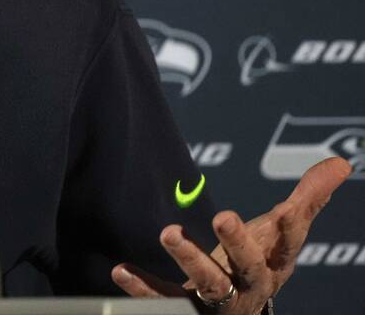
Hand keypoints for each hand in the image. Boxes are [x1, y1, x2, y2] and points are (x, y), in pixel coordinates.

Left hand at [111, 156, 351, 312]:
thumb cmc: (258, 263)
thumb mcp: (281, 234)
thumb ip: (307, 200)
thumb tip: (342, 163)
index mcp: (273, 265)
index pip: (286, 246)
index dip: (288, 230)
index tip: (285, 210)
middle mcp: (248, 286)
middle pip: (247, 267)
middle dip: (238, 243)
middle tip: (224, 216)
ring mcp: (217, 301)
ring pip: (207, 283)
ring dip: (189, 258)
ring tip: (168, 232)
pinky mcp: (185, 308)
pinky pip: (163, 301)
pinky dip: (143, 288)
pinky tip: (121, 270)